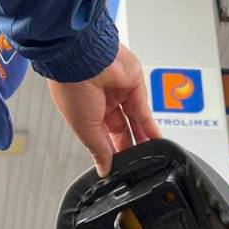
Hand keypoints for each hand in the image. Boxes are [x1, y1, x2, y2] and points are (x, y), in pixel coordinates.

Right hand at [46, 44, 161, 176]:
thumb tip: (103, 169)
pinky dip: (151, 126)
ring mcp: (118, 91)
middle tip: (132, 164)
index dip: (108, 152)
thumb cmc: (72, 87)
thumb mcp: (84, 128)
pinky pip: (145, 110)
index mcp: (84, 109)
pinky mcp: (134, 85)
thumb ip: (98, 150)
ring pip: (133, 120)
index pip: (100, 135)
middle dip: (126, 147)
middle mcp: (101, 99)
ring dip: (141, 139)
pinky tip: (156, 141)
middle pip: (118, 129)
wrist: (82, 59)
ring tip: (147, 157)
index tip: (114, 167)